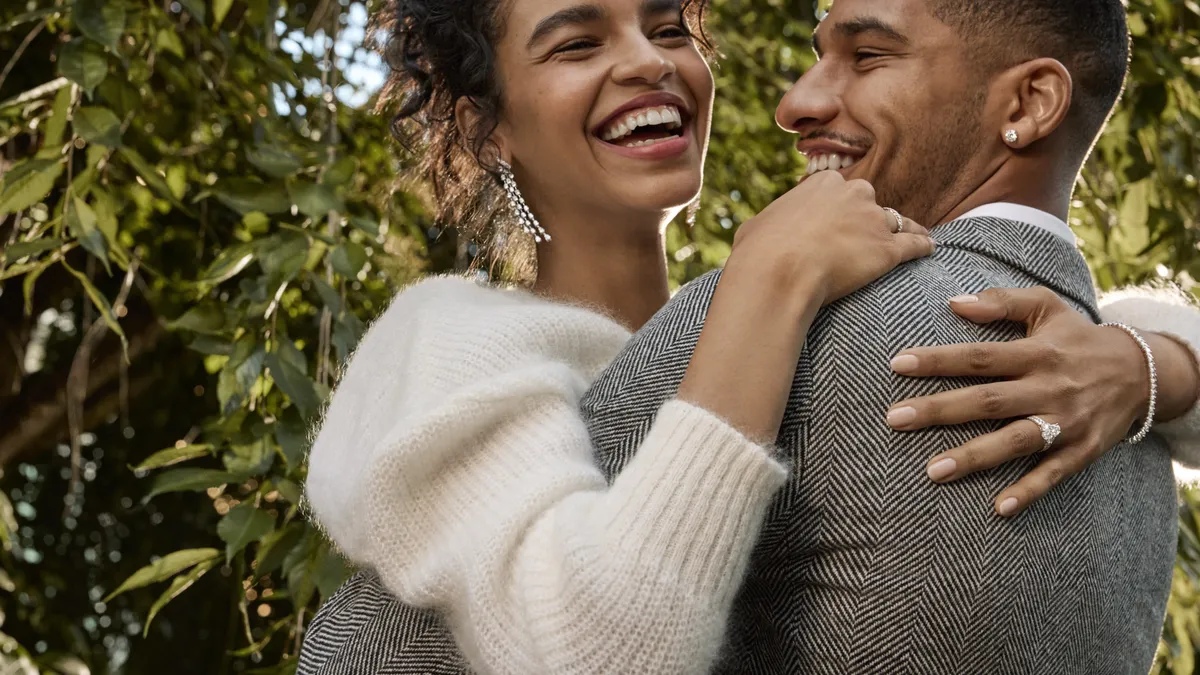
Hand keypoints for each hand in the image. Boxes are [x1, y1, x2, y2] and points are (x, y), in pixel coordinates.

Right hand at [731, 171, 934, 304]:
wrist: (777, 273)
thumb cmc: (760, 250)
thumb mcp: (758, 225)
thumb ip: (774, 220)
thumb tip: (764, 229)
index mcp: (824, 182)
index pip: (840, 192)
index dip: (838, 211)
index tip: (836, 226)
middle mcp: (854, 194)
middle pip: (869, 204)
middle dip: (867, 219)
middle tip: (862, 240)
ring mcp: (874, 220)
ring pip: (897, 222)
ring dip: (900, 231)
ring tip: (910, 240)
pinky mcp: (889, 249)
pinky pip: (915, 243)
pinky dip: (923, 246)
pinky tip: (929, 249)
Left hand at [884, 287, 1153, 516]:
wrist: (1144, 371)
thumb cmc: (1078, 338)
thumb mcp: (1047, 307)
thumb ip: (1002, 302)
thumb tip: (954, 302)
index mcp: (1035, 353)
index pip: (979, 357)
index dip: (938, 360)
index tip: (897, 364)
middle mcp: (1048, 387)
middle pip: (988, 400)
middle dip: (940, 410)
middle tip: (894, 418)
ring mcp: (1066, 422)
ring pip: (1015, 441)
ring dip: (974, 457)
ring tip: (932, 471)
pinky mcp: (1082, 450)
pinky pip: (1053, 473)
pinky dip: (1029, 490)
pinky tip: (1000, 507)